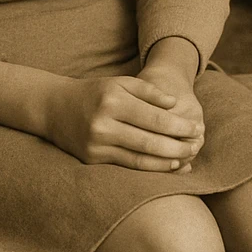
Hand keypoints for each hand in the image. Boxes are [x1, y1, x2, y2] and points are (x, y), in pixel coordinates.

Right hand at [43, 75, 204, 172]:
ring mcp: (97, 144)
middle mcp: (103, 124)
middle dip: (178, 145)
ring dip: (168, 161)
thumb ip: (148, 91)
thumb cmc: (94, 92)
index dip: (180, 126)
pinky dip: (151, 168)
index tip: (197, 128)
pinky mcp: (92, 160)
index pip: (155, 118)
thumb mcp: (119, 82)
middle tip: (197, 145)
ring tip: (187, 158)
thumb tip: (175, 104)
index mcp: (113, 100)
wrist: (55, 108)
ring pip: (140, 158)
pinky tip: (167, 166)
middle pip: (150, 141)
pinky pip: (128, 166)